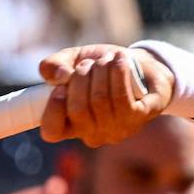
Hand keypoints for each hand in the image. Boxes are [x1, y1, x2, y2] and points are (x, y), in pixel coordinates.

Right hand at [37, 44, 173, 145]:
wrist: (141, 65)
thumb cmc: (101, 68)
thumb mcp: (73, 60)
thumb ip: (53, 65)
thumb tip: (59, 76)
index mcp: (71, 125)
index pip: (51, 132)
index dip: (54, 107)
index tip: (62, 83)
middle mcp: (93, 134)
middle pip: (78, 110)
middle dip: (82, 77)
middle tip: (90, 63)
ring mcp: (117, 130)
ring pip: (100, 101)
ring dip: (102, 71)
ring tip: (107, 59)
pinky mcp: (139, 118)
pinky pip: (123, 99)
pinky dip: (119, 73)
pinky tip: (120, 60)